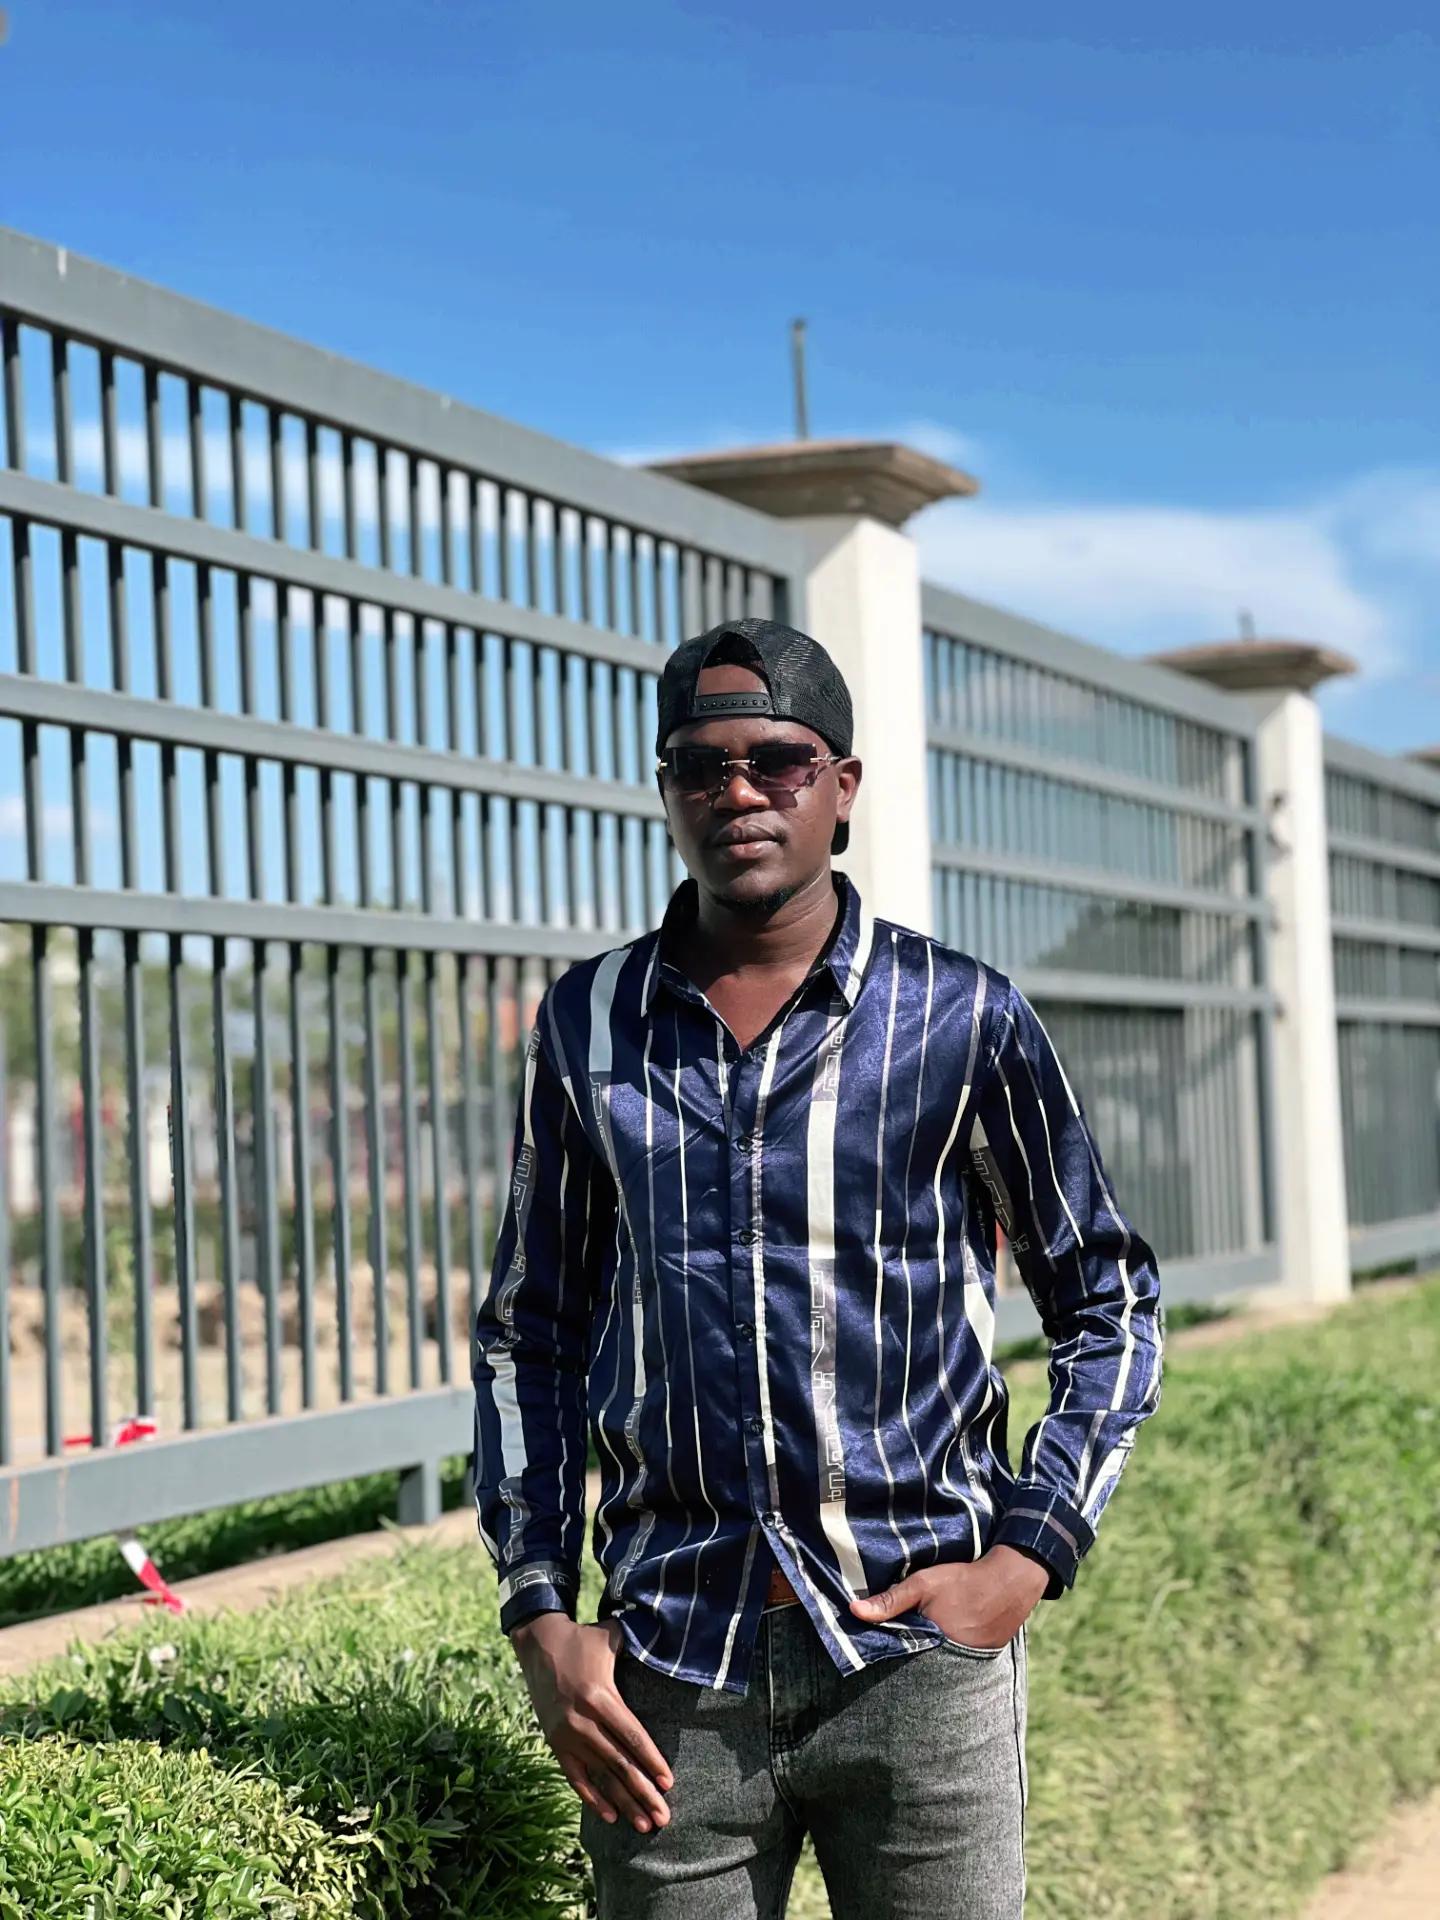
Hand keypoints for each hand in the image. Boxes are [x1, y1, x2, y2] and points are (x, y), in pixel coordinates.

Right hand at [510, 1613, 672, 1833]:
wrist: (537, 1642)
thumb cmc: (582, 1639)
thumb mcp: (611, 1637)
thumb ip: (639, 1644)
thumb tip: (667, 1642)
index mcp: (600, 1696)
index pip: (631, 1737)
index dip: (651, 1761)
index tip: (668, 1783)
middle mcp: (582, 1720)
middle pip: (620, 1764)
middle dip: (643, 1793)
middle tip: (664, 1818)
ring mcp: (566, 1735)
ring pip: (601, 1776)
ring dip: (624, 1803)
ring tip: (644, 1825)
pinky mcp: (554, 1742)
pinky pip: (575, 1777)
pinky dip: (592, 1798)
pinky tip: (611, 1816)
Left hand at [847, 1545, 1049, 1649]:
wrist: (1010, 1583)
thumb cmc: (963, 1581)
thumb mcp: (923, 1584)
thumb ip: (891, 1600)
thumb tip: (854, 1611)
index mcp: (930, 1646)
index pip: (898, 1656)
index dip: (886, 1648)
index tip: (871, 1642)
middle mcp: (949, 1664)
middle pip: (916, 1663)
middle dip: (904, 1655)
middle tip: (899, 1637)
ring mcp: (967, 1666)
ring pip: (935, 1663)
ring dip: (925, 1655)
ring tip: (921, 1638)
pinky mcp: (980, 1662)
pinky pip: (955, 1662)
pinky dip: (946, 1653)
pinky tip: (944, 1637)